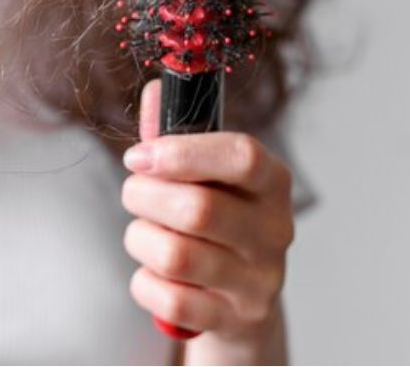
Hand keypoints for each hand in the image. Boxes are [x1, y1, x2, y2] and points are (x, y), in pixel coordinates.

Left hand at [120, 79, 293, 340]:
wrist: (239, 303)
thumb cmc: (215, 223)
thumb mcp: (204, 176)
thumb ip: (176, 134)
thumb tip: (156, 88)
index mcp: (271, 183)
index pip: (243, 157)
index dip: (183, 152)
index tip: (139, 156)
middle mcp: (275, 231)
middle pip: (198, 209)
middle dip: (144, 197)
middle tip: (134, 193)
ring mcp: (258, 281)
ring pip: (176, 255)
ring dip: (140, 239)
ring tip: (145, 234)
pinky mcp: (235, 320)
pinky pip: (168, 299)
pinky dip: (144, 284)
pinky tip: (155, 273)